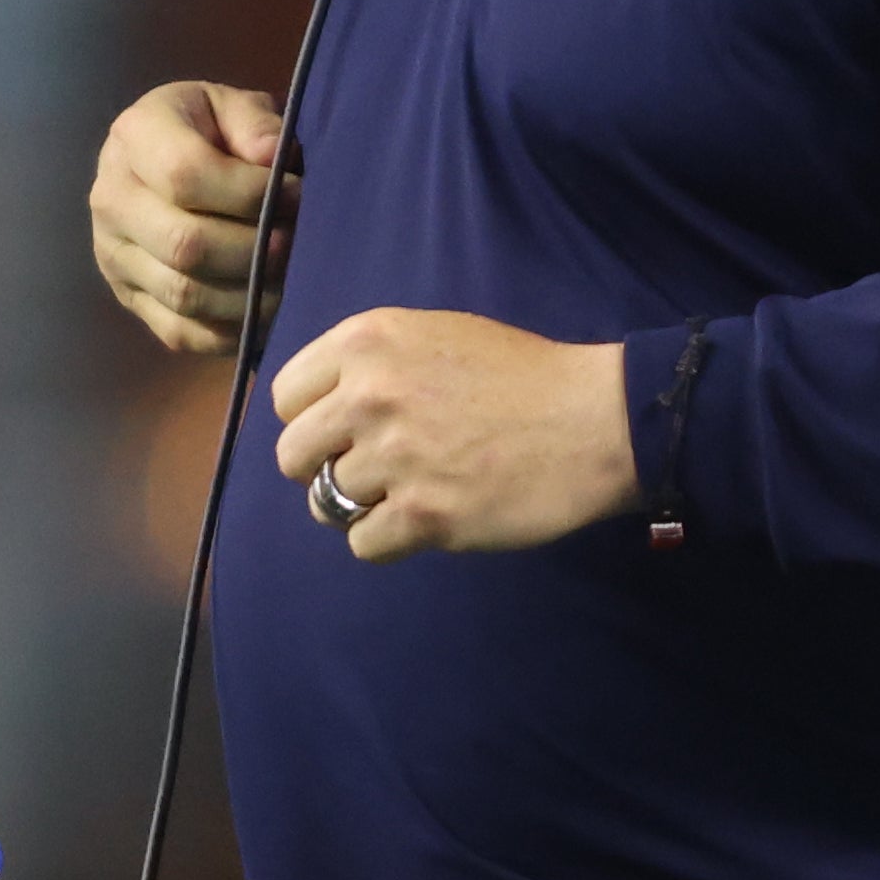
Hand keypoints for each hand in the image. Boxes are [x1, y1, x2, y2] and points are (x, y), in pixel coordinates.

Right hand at [91, 81, 295, 356]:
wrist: (168, 157)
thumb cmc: (213, 129)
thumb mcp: (234, 106)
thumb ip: (256, 124)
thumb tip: (272, 160)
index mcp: (135, 136)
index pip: (185, 175)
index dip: (249, 193)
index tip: (296, 192)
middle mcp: (111, 197)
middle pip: (184, 244)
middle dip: (254, 250)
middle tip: (295, 243)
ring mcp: (113, 254)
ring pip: (184, 294)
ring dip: (248, 295)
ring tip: (287, 277)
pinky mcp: (128, 297)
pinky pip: (180, 332)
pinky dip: (230, 331)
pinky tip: (263, 307)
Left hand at [270, 308, 634, 561]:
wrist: (594, 419)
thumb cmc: (522, 376)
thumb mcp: (437, 334)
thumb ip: (372, 363)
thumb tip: (321, 408)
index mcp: (368, 341)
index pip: (286, 396)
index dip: (311, 419)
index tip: (341, 432)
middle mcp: (370, 394)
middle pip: (292, 455)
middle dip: (323, 467)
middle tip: (371, 471)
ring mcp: (394, 456)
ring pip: (326, 504)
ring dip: (361, 506)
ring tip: (406, 494)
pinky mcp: (423, 514)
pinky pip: (363, 545)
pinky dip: (387, 541)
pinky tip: (423, 522)